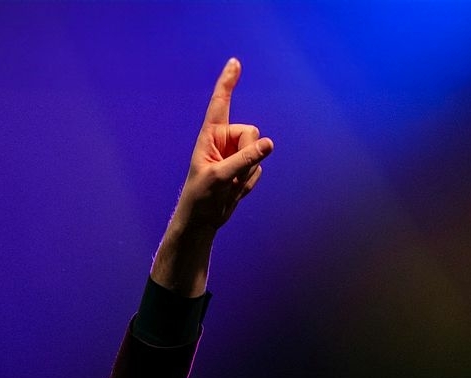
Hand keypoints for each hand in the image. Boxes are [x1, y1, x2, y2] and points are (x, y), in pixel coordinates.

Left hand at [152, 57, 273, 295]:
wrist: (203, 221)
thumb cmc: (201, 198)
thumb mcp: (221, 178)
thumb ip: (244, 159)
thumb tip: (269, 143)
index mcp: (210, 136)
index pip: (220, 103)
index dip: (228, 83)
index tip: (234, 62)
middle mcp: (224, 140)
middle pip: (252, 133)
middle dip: (247, 154)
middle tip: (229, 176)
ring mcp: (235, 154)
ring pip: (259, 153)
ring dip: (248, 173)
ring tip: (228, 187)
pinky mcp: (244, 167)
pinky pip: (259, 169)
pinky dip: (250, 183)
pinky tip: (234, 191)